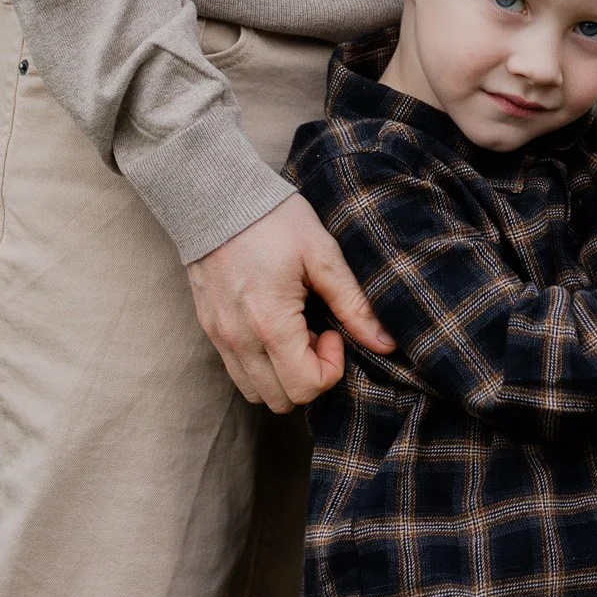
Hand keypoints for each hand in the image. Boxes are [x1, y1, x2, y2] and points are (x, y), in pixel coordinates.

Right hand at [187, 193, 394, 411]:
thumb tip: (386, 344)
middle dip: (308, 375)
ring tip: (294, 329)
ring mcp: (219, 338)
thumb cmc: (273, 219)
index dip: (331, 366)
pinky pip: (237, 373)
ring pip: (256, 393)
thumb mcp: (322, 253)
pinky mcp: (209, 330)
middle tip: (315, 331)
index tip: (332, 330)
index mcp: (270, 323)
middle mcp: (239, 340)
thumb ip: (354, 304)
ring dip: (283, 374)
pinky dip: (261, 365)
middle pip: (281, 401)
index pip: (306, 388)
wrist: (215, 196)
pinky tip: (274, 325)